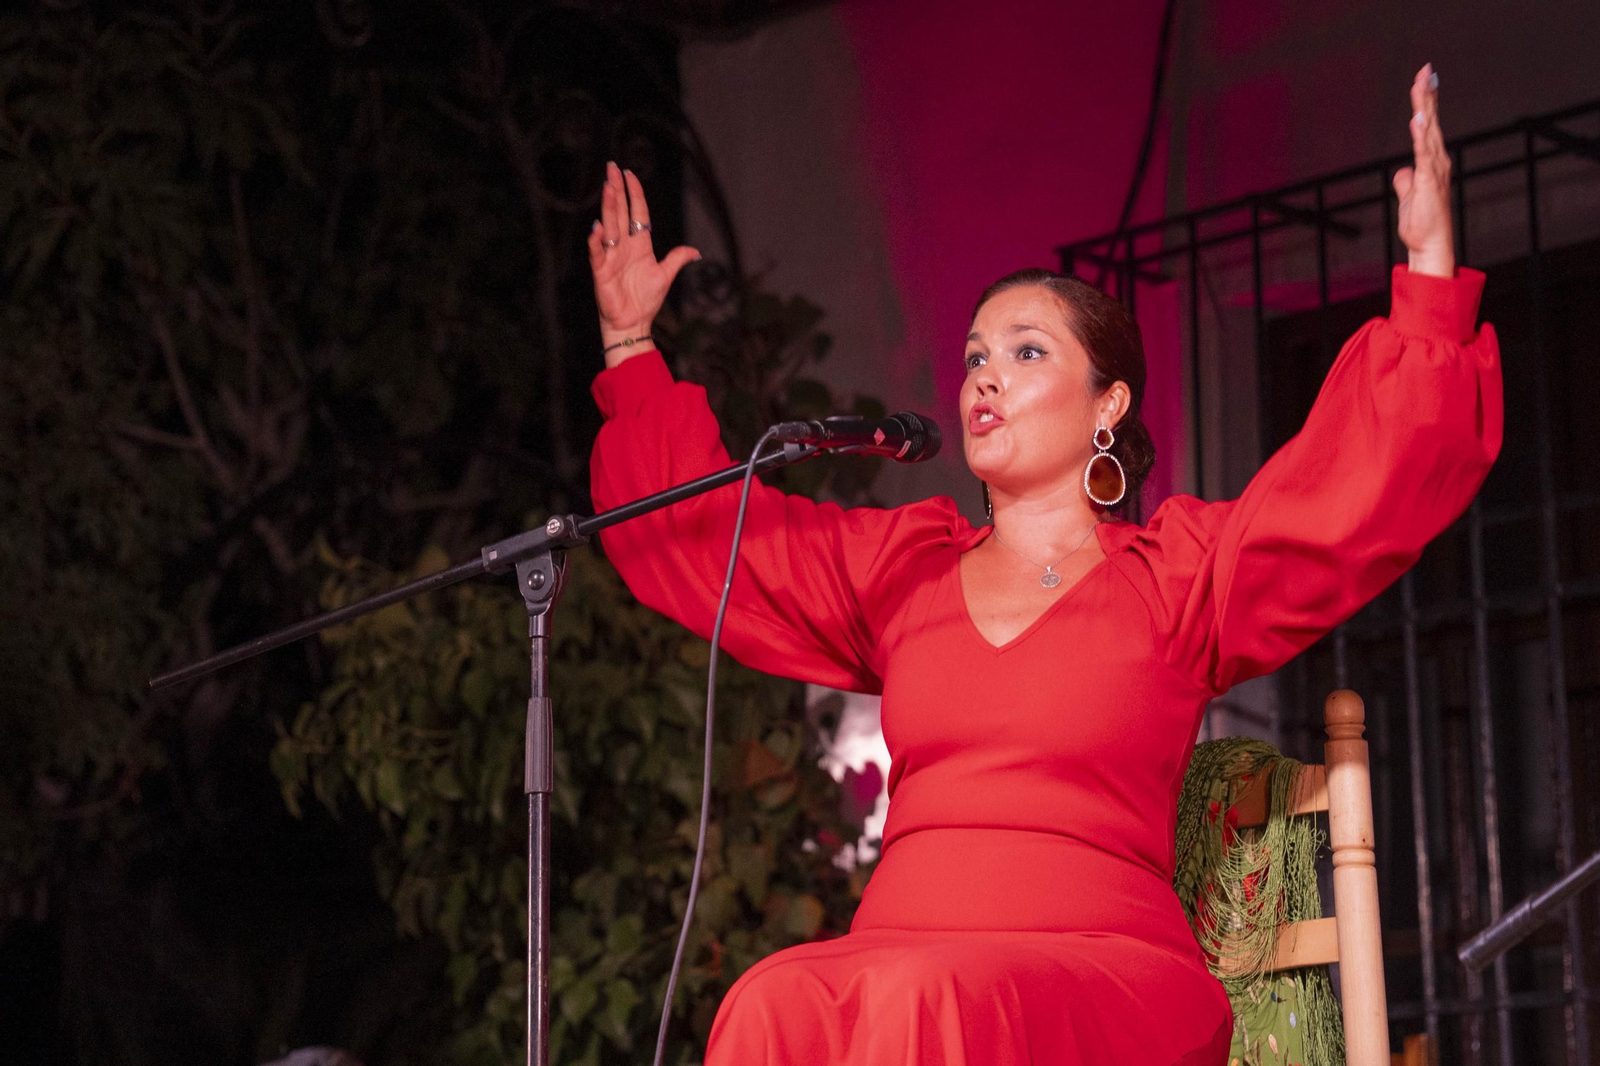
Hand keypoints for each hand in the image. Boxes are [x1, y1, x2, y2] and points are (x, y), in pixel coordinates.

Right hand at [588, 160, 699, 365]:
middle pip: (620, 212)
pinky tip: (597, 228)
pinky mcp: (602, 271)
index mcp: (640, 245)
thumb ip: (677, 259)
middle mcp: (624, 246)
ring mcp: (611, 257)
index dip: (634, 193)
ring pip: (609, 226)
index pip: (637, 213)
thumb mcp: (666, 275)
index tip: (630, 174)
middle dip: (617, 190)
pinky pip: (598, 253)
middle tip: (611, 168)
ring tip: (608, 187)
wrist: (633, 323)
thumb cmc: (645, 300)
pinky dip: (597, 242)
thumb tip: (696, 251)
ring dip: (609, 207)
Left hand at [1393, 63, 1454, 277]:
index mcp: (1432, 161)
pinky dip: (1421, 135)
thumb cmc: (1422, 223)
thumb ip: (1406, 180)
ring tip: (1421, 84)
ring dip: (1424, 106)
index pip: (1429, 125)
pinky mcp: (1429, 180)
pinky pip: (1423, 153)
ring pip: (1428, 131)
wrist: (1430, 244)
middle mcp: (1437, 160)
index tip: (1425, 79)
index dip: (1427, 102)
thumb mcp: (1409, 195)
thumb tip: (1401, 171)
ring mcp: (1434, 169)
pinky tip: (1419, 118)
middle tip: (1425, 69)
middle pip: (1431, 120)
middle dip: (1427, 94)